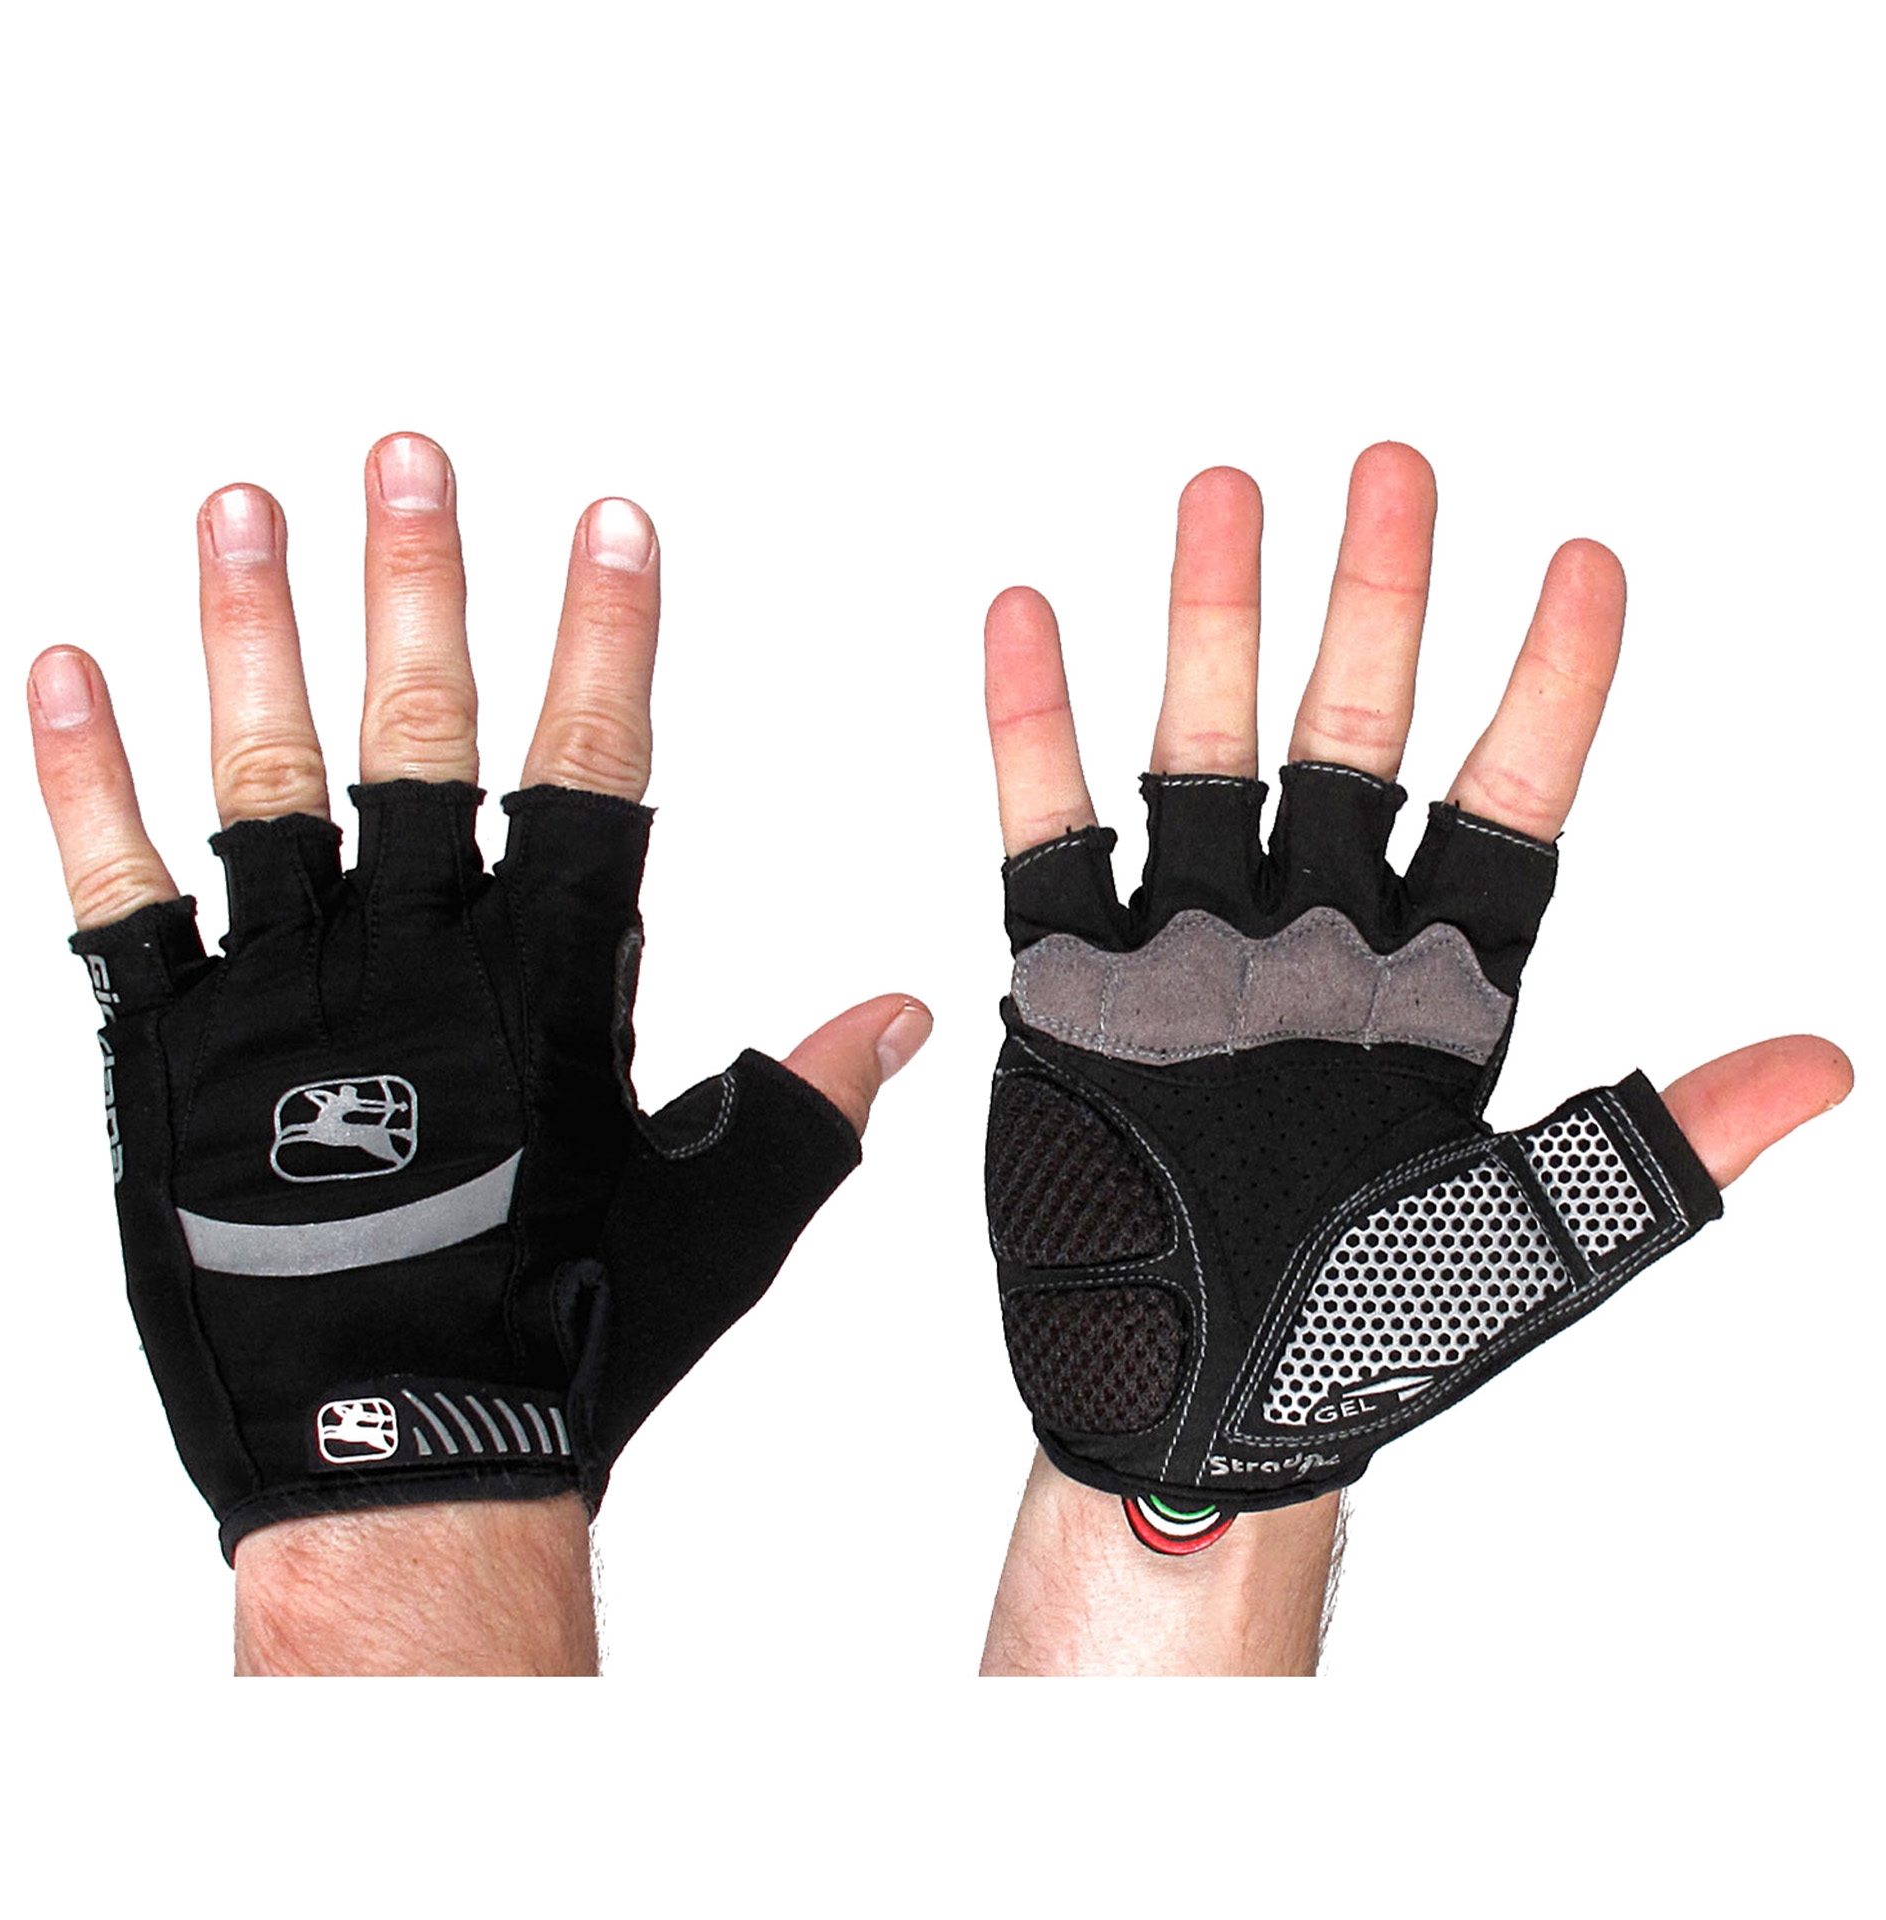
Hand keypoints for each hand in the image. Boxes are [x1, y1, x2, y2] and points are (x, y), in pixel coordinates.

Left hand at [30, 434, 930, 1672]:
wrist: (401, 1463)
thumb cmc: (567, 1338)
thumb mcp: (722, 1209)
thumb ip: (814, 1091)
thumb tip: (911, 1013)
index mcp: (551, 982)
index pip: (592, 766)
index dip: (606, 637)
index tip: (612, 521)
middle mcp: (416, 959)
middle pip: (423, 734)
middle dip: (424, 583)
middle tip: (410, 455)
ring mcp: (280, 995)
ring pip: (264, 777)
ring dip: (252, 628)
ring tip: (244, 502)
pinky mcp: (159, 1051)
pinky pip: (112, 891)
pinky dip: (80, 778)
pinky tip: (63, 664)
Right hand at [979, 446, 1850, 1674]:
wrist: (1187, 1415)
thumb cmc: (1358, 1343)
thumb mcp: (1519, 1247)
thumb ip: (1648, 1147)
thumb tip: (1822, 1063)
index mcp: (1437, 996)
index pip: (1510, 807)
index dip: (1552, 688)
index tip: (1586, 564)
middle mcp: (1318, 948)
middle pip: (1353, 740)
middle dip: (1377, 603)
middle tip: (1393, 467)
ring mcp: (1192, 954)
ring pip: (1202, 754)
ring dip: (1211, 627)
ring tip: (1223, 493)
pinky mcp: (1075, 985)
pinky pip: (1047, 835)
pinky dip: (1034, 732)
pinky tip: (1030, 620)